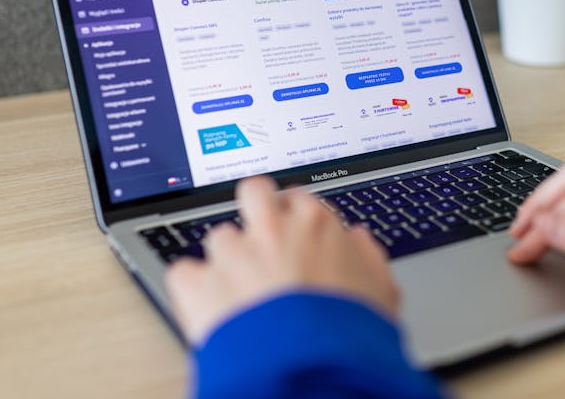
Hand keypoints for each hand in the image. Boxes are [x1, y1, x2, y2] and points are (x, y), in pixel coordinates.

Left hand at [165, 176, 398, 345]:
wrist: (314, 371)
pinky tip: (208, 308)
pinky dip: (193, 289)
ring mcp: (233, 254)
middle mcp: (272, 229)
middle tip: (259, 237)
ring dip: (227, 260)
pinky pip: (184, 272)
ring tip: (240, 293)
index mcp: (316, 225)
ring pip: (219, 237)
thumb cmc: (352, 336)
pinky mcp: (200, 284)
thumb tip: (357, 242)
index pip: (298, 198)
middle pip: (253, 192)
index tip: (294, 233)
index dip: (294, 216)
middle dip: (254, 208)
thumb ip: (368, 258)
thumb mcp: (380, 293)